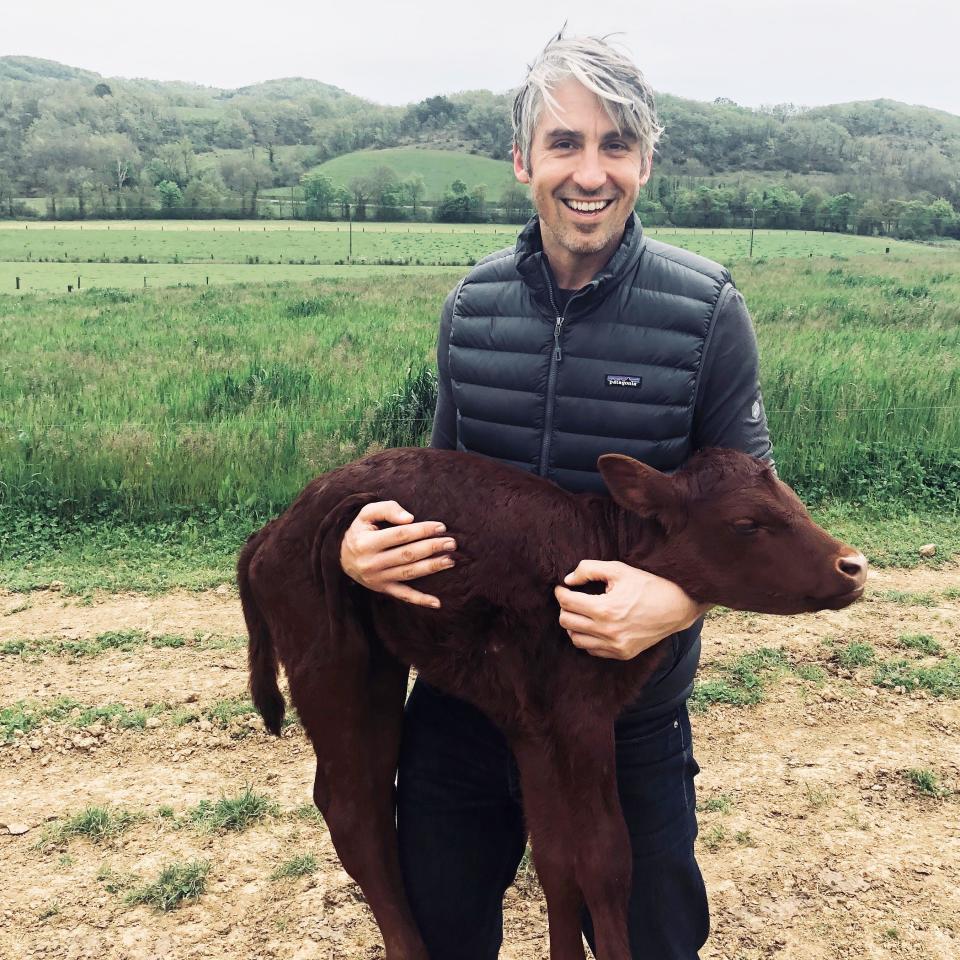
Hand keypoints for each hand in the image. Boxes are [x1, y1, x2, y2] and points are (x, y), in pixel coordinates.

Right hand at [340, 500, 456, 607]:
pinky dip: (420, 600)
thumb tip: (409, 518)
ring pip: (409, 573)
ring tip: (450, 560)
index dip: (423, 530)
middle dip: (432, 548)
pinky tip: (437, 602)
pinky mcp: (383, 589)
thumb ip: (387, 509)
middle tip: (452, 543)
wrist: (341, 557)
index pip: (401, 535)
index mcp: (367, 543)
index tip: (441, 527)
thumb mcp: (366, 514)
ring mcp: (378, 579)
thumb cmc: (360, 531)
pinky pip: (403, 596)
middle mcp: (371, 563)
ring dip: (432, 567)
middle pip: (408, 554)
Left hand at [554, 560, 708, 659]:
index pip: (567, 603)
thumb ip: (588, 570)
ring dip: (574, 625)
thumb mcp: (618, 569)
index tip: (563, 588)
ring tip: (581, 613)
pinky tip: (594, 626)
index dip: (560, 593)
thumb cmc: (648, 585)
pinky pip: (592, 650)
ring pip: (575, 639)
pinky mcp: (622, 654)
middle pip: (567, 622)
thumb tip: (568, 580)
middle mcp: (608, 631)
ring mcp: (615, 646)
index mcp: (605, 609)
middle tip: (572, 599)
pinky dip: (587, 638)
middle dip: (565, 608)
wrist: (677, 607)